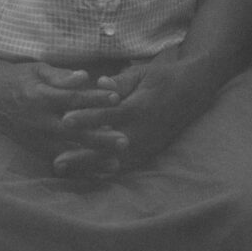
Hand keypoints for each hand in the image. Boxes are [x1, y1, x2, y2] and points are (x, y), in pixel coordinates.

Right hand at [0, 57, 125, 171]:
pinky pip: (58, 160)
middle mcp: (39, 120)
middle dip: (100, 137)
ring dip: (92, 159)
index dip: (95, 98)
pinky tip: (95, 174)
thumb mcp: (37, 70)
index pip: (73, 98)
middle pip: (74, 131)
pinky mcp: (33, 147)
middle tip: (125, 141)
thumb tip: (85, 77)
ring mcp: (35, 137)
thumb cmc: (16, 78)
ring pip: (68, 151)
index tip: (117, 97)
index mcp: (40, 96)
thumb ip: (61, 76)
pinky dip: (77, 168)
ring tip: (115, 165)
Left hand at [54, 53, 203, 178]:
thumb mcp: (142, 73)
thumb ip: (120, 82)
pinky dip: (104, 172)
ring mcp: (146, 145)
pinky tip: (86, 177)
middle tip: (57, 162)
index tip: (64, 122)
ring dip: (88, 168)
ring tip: (65, 172)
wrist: (194, 91)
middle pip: (107, 147)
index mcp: (139, 108)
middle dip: (82, 156)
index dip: (87, 119)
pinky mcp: (149, 152)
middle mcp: (142, 131)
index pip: (109, 115)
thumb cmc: (164, 78)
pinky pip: (124, 166)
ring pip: (114, 161)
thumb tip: (100, 83)